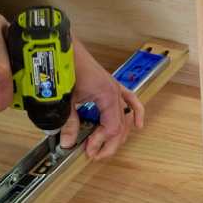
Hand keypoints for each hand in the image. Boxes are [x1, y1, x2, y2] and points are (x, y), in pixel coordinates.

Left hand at [60, 35, 144, 160]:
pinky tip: (138, 125)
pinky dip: (135, 112)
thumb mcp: (66, 99)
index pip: (112, 127)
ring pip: (124, 117)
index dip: (100, 142)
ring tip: (106, 147)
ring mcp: (114, 88)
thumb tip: (69, 142)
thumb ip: (69, 122)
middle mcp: (115, 92)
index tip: (86, 150)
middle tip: (94, 155)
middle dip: (108, 144)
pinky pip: (129, 100)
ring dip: (118, 134)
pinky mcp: (109, 85)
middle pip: (120, 126)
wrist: (64, 47)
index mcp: (108, 95)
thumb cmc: (67, 66)